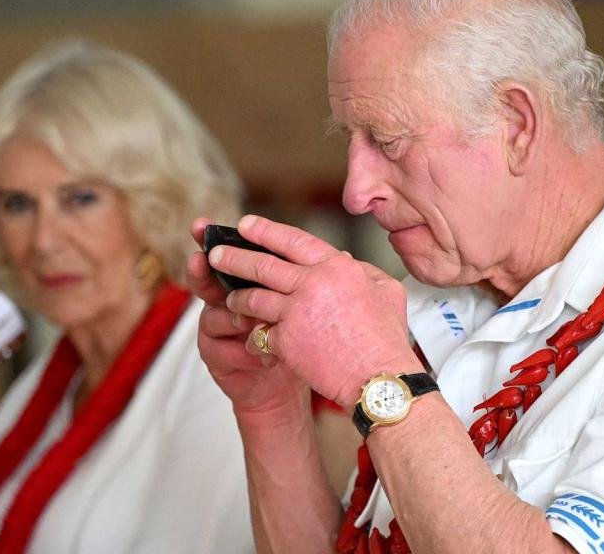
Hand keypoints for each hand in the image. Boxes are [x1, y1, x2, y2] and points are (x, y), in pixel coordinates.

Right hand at [188, 218, 307, 414]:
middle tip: (201, 259)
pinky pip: (218, 348)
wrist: (291, 388)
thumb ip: (313, 283)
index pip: (230, 256)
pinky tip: (262, 357)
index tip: (202, 225)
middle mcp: (226, 301)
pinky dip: (241, 352)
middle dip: (201, 268)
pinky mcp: (215, 357)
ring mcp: (217, 329)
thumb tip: (341, 255)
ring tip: (252, 323)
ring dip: (232, 318)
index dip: (213, 239)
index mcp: (247, 282)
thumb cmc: (298, 341)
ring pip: (212, 314)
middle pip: (206, 280)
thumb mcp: (306, 308)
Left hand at [207, 215, 421, 407]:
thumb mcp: (387, 291)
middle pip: (263, 264)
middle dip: (234, 257)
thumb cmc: (386, 339)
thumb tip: (348, 261)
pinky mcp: (285, 339)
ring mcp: (296, 311)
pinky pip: (259, 334)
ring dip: (238, 298)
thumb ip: (364, 271)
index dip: (266, 231)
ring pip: (254, 298)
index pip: (293, 240)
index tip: (246, 225)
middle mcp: (313, 283)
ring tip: (229, 299)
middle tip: (215, 253)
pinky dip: (255, 338)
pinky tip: (254, 341)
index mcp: (337, 267)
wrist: (379, 378)